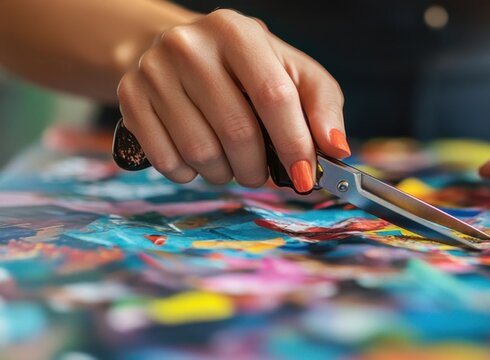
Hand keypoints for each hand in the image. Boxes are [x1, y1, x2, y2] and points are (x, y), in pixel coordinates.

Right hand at [117, 9, 348, 191]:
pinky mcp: (130, 96)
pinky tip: (200, 162)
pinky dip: (191, 174)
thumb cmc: (250, 69)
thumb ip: (322, 107)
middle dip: (259, 167)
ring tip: (233, 165)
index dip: (294, 143)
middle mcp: (190, 45)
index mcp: (237, 32)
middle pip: (236, 130)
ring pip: (201, 151)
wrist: (180, 51)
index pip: (273, 96)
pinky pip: (167, 159)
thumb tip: (336, 149)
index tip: (307, 176)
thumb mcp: (293, 73)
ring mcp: (154, 70)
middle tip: (264, 175)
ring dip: (226, 174)